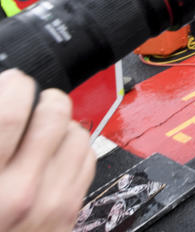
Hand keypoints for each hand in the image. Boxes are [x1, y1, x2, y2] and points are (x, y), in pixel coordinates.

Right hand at [0, 69, 95, 231]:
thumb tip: (4, 95)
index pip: (11, 114)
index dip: (14, 86)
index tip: (12, 82)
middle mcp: (20, 193)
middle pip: (54, 115)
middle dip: (44, 97)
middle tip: (32, 98)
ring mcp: (51, 203)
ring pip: (77, 133)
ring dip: (62, 124)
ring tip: (42, 130)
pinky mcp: (70, 212)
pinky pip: (87, 159)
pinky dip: (73, 148)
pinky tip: (54, 154)